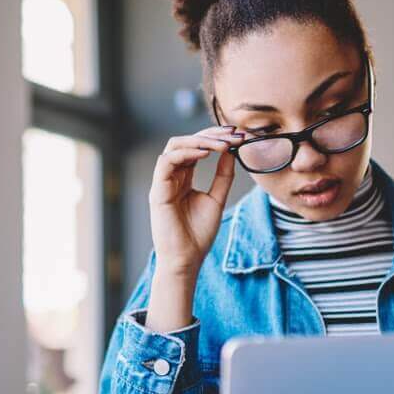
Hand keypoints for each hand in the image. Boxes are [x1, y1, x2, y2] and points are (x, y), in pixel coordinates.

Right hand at [149, 125, 243, 278]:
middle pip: (185, 142)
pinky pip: (166, 162)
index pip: (195, 148)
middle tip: (232, 134)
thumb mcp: (217, 199)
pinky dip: (185, 153)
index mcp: (183, 178)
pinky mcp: (157, 191)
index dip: (214, 138)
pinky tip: (205, 154)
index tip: (236, 134)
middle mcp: (171, 177)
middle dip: (210, 134)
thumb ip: (222, 175)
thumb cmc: (199, 234)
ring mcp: (162, 183)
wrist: (187, 259)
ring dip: (200, 140)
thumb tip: (231, 151)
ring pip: (174, 147)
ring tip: (222, 144)